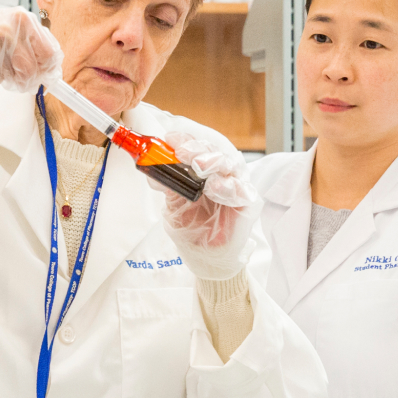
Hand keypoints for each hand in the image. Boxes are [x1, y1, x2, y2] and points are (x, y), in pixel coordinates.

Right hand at [0, 1, 62, 92]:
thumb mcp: (13, 24)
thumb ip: (33, 42)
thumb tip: (51, 69)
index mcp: (23, 19)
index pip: (49, 55)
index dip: (46, 68)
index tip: (41, 72)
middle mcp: (8, 32)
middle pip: (32, 72)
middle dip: (25, 78)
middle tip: (14, 72)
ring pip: (13, 80)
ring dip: (6, 77)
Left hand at [157, 119, 255, 279]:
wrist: (205, 258)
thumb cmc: (193, 230)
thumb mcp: (174, 206)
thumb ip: (168, 186)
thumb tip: (151, 169)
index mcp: (203, 172)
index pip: (198, 148)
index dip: (186, 140)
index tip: (170, 139)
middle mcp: (221, 175)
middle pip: (215, 151)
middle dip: (199, 149)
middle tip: (183, 152)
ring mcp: (235, 187)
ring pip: (231, 165)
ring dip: (214, 162)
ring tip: (199, 167)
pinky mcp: (246, 204)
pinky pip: (241, 190)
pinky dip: (228, 187)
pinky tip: (215, 188)